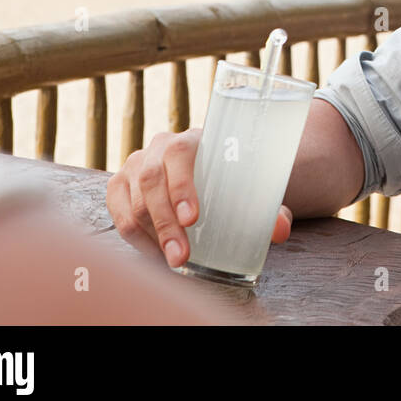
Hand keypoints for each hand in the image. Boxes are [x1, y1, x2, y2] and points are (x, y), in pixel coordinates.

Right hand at [106, 129, 292, 267]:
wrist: (206, 169)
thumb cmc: (231, 180)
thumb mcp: (250, 187)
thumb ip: (269, 209)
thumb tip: (281, 230)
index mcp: (193, 139)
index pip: (180, 153)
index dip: (182, 184)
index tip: (193, 218)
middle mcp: (158, 147)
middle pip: (152, 181)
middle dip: (166, 223)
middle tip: (182, 256)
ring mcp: (135, 165)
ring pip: (133, 202)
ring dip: (152, 236)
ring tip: (173, 262)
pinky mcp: (119, 185)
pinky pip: (120, 215)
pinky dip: (136, 239)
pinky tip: (155, 254)